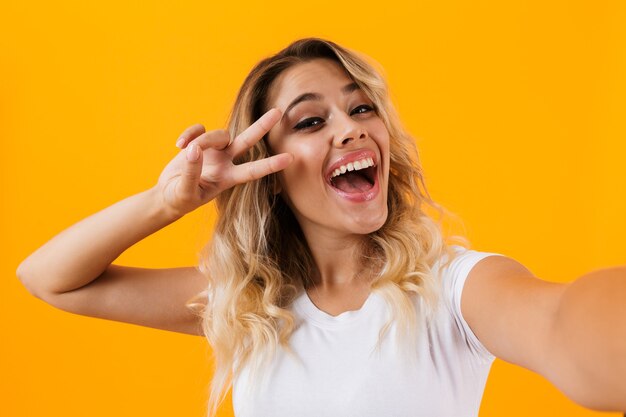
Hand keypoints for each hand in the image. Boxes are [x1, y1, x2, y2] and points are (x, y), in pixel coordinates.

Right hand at [155, 108, 291, 217]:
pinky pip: (200, 129)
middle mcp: (225, 162)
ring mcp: (214, 151)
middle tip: (279, 111)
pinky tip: (179, 145)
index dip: (271, 165)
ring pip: (218, 134)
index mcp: (227, 179)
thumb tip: (195, 150)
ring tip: (186, 149)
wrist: (167, 195)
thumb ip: (191, 173)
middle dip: (262, 126)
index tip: (290, 158)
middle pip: (248, 140)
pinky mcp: (199, 142)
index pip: (253, 171)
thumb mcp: (186, 193)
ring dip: (203, 139)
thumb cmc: (179, 199)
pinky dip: (189, 133)